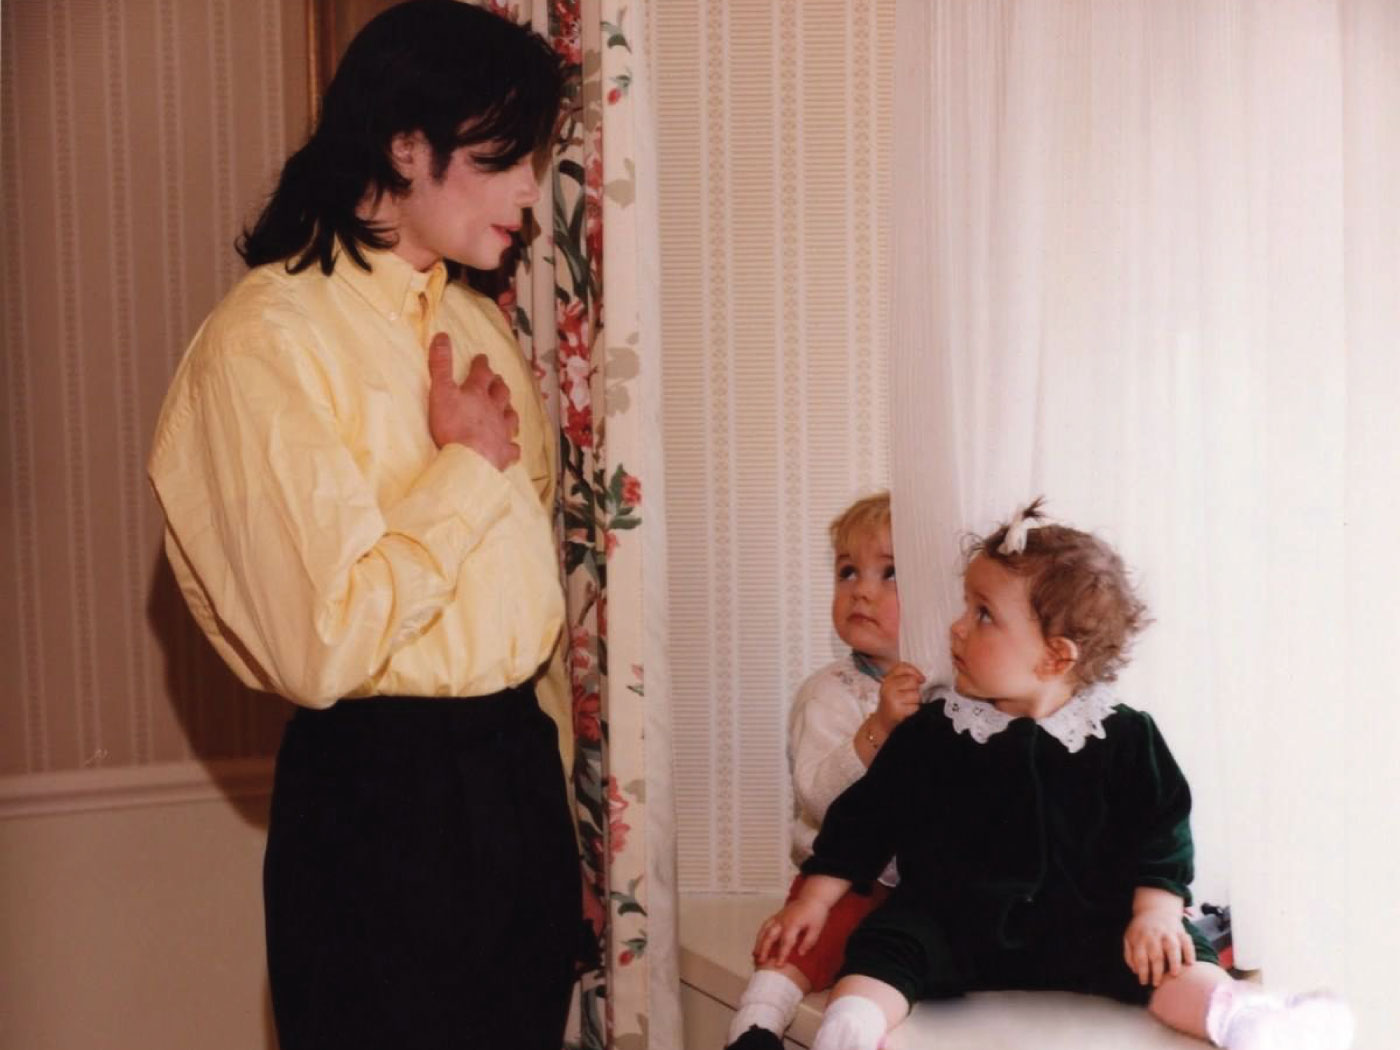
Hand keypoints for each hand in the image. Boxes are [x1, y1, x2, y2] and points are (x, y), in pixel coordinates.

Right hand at [427, 333, 520, 469]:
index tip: (482, 358)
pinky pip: (512, 449)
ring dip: (509, 411)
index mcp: (477, 394)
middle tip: (497, 380)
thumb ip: (441, 365)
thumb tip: (442, 336)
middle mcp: (494, 410)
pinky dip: (513, 446)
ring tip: (508, 408)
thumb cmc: (452, 425)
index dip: (481, 364)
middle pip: (500, 393)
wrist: (469, 458)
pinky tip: (513, 447)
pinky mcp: (504, 453)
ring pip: (510, 417)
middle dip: (498, 385)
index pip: (481, 373)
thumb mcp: (441, 391)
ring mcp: (502, 432)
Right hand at [753, 897, 830, 968]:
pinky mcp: (777, 915)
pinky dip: (760, 933)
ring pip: (765, 930)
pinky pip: (765, 924)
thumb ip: (809, 941)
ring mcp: (778, 917)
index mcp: (793, 924)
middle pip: (770, 936)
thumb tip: (800, 953)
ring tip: (755, 953)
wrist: (812, 897)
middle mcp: (782, 921)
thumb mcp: (817, 928)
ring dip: (759, 942)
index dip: (782, 954)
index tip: (778, 965)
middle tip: (760, 961)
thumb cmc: (816, 913)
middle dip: (764, 949)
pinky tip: (759, 941)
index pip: (786, 942)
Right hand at [873, 662, 924, 737]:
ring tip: (906, 704)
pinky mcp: (897, 711)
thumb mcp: (894, 685)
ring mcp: (892, 699)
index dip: (915, 672)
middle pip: (913, 681)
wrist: (882, 721)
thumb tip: (922, 678)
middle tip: (907, 695)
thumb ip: (906, 676)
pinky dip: (913, 710)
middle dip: (915, 689)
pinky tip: (905, 711)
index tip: (920, 679)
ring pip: (916, 695)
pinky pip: (915, 707)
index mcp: (887, 679)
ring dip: (915, 701)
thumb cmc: (892, 701)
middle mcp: (887, 687)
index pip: (903, 667)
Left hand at [1123, 906, 1195, 986]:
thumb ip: (1129, 954)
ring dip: (1174, 961)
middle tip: (1157, 983)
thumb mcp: (1129, 938)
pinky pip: (1187, 942)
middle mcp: (1154, 936)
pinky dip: (1189, 952)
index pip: (1140, 958)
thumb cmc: (1141, 930)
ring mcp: (1168, 933)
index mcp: (1140, 939)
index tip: (1144, 983)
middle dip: (1157, 972)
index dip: (1142, 972)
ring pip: (1172, 948)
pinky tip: (1190, 963)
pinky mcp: (1181, 932)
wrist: (1155, 909)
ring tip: (1174, 974)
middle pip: (1156, 955)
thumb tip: (1135, 971)